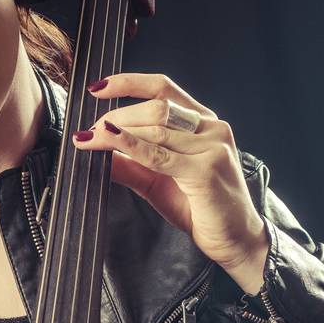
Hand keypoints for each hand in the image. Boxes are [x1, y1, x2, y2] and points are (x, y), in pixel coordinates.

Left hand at [72, 72, 268, 288]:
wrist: (234, 239)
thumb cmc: (201, 208)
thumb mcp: (158, 180)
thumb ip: (131, 163)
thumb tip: (96, 148)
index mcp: (203, 122)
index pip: (164, 89)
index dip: (129, 83)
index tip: (98, 88)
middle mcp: (211, 128)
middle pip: (157, 107)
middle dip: (117, 115)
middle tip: (89, 131)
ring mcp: (212, 148)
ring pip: (157, 128)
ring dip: (117, 130)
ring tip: (90, 138)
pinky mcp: (206, 171)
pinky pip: (160, 155)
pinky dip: (131, 146)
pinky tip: (109, 141)